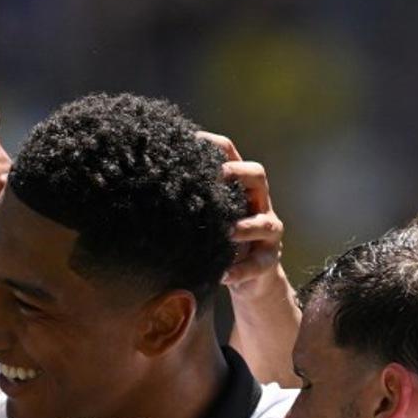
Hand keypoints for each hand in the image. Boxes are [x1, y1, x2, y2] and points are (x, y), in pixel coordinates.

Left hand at [197, 132, 286, 296]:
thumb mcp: (208, 217)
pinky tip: (223, 274)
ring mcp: (268, 232)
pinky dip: (239, 269)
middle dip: (238, 172)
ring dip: (244, 227)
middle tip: (217, 176)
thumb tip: (149, 186)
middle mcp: (258, 204)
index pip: (231, 156)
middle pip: (257, 175)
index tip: (190, 139)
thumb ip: (191, 202)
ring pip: (264, 223)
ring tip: (227, 232)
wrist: (251, 278)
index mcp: (240, 188)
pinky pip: (256, 264)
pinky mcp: (267, 261)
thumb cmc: (221, 241)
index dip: (213, 145)